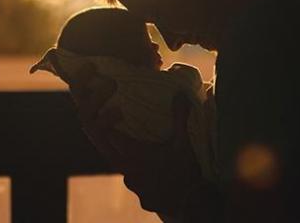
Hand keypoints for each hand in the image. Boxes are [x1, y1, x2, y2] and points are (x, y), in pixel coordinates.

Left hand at [68, 78, 203, 215]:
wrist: (192, 205)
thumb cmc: (185, 171)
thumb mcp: (183, 141)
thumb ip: (179, 116)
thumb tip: (179, 94)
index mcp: (133, 154)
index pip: (109, 135)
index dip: (108, 121)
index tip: (116, 112)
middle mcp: (127, 169)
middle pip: (107, 148)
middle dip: (108, 134)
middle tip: (115, 122)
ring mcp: (133, 184)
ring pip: (120, 164)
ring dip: (123, 152)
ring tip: (135, 142)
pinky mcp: (141, 196)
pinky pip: (132, 178)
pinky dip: (135, 169)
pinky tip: (148, 166)